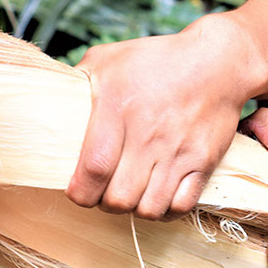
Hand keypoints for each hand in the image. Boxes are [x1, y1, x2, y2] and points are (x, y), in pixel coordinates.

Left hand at [69, 25, 247, 218]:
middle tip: (106, 191)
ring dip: (136, 208)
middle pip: (119, 198)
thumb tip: (49, 104)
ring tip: (133, 193)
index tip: (78, 190)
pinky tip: (159, 194)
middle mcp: (147, 134)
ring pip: (149, 209)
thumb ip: (77, 82)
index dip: (80, 192)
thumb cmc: (158, 59)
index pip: (92, 170)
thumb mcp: (109, 59)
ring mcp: (178, 151)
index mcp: (117, 108)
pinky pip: (181, 206)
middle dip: (106, 202)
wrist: (218, 61)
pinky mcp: (203, 162)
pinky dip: (167, 209)